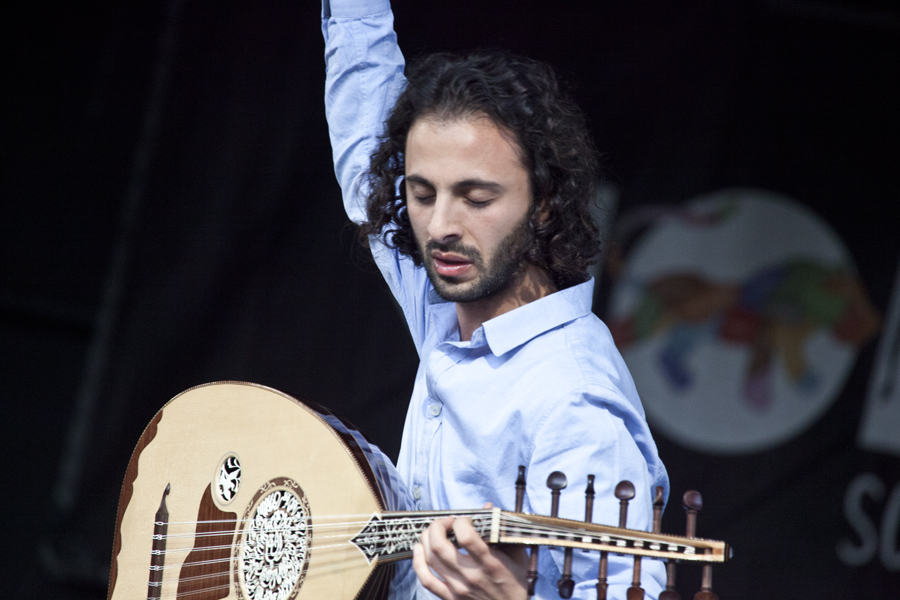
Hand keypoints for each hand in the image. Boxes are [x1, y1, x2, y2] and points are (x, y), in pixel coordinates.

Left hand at [412, 504, 528, 599]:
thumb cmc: (514, 582)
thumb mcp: (517, 555)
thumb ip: (502, 531)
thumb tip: (487, 507)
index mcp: (490, 564)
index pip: (467, 537)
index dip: (461, 522)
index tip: (465, 519)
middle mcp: (471, 576)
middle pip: (440, 547)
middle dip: (437, 526)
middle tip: (445, 521)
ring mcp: (458, 588)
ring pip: (430, 559)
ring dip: (426, 539)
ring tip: (433, 531)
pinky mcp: (449, 597)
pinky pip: (426, 580)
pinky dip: (417, 562)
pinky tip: (418, 549)